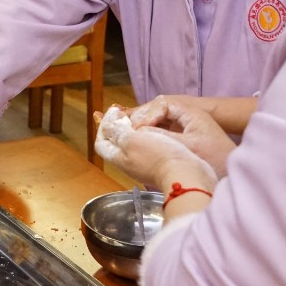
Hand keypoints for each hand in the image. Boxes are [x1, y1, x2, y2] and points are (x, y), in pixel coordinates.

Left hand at [95, 105, 218, 219]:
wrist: (185, 173)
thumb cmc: (159, 156)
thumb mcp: (133, 140)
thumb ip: (117, 133)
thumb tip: (106, 126)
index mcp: (119, 158)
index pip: (101, 143)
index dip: (103, 126)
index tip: (114, 112)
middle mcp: (129, 164)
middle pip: (116, 145)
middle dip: (117, 127)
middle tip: (125, 114)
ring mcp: (144, 166)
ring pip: (132, 145)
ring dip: (133, 130)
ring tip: (140, 119)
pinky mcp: (159, 165)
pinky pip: (147, 148)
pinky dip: (146, 136)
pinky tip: (155, 129)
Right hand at [127, 96, 237, 175]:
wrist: (232, 166)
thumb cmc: (215, 154)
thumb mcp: (188, 145)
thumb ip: (162, 136)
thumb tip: (139, 133)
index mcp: (187, 109)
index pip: (160, 104)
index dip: (145, 115)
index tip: (136, 129)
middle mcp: (183, 111)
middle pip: (155, 110)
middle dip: (140, 119)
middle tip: (126, 131)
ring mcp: (181, 122)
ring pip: (156, 119)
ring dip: (143, 126)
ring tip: (130, 137)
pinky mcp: (180, 132)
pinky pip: (160, 128)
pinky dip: (149, 133)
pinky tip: (140, 142)